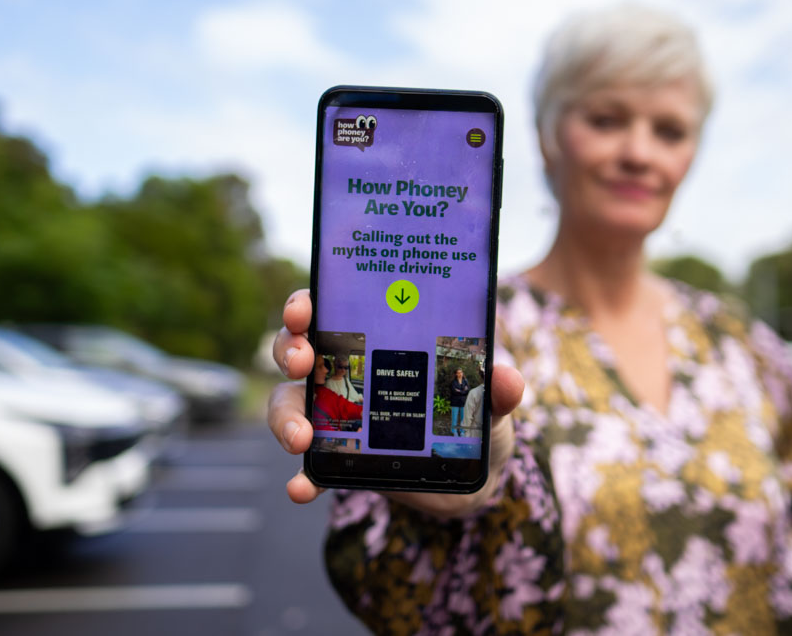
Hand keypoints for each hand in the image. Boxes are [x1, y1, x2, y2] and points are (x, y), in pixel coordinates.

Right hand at [267, 289, 523, 517]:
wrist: (472, 480)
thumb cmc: (476, 419)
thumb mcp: (491, 401)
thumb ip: (498, 389)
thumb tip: (507, 378)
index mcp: (379, 339)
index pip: (331, 307)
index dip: (308, 302)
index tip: (304, 309)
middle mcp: (349, 370)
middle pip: (297, 348)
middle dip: (288, 349)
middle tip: (302, 361)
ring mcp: (339, 414)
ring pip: (290, 403)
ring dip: (284, 416)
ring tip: (300, 438)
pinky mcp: (340, 458)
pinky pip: (310, 466)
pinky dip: (302, 479)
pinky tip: (301, 489)